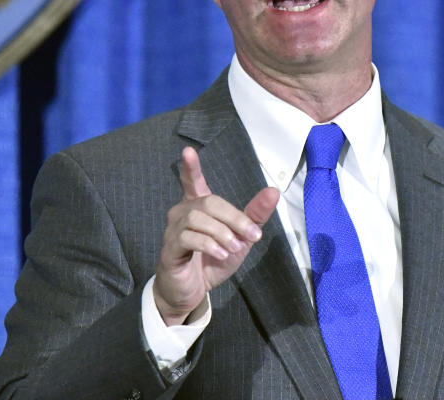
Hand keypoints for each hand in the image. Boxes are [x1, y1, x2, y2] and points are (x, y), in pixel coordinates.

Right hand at [153, 146, 279, 325]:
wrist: (193, 292)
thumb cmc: (213, 261)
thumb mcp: (240, 238)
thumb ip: (254, 216)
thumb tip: (273, 191)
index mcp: (198, 207)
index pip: (193, 182)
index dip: (191, 167)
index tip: (188, 151)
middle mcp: (182, 213)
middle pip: (209, 201)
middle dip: (234, 217)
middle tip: (252, 236)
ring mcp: (173, 230)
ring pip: (198, 217)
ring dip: (222, 232)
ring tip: (234, 248)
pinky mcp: (170, 248)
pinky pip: (187, 236)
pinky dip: (208, 243)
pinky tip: (220, 253)